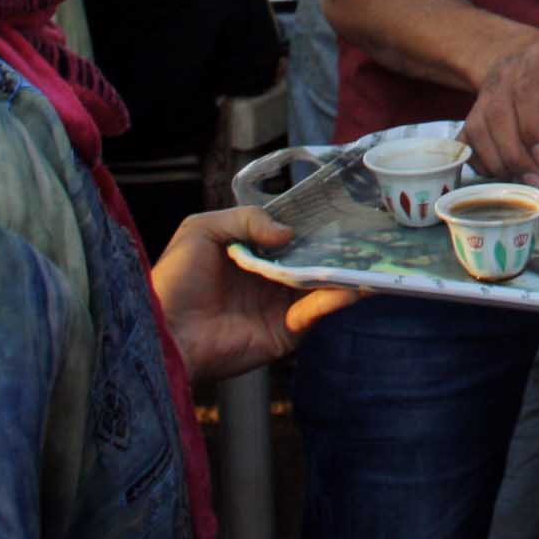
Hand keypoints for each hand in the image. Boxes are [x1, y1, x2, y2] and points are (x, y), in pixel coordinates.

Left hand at [149, 207, 359, 383]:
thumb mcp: (202, 229)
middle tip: (366, 228)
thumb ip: (246, 218)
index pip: (289, 234)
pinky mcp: (285, 332)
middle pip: (311, 258)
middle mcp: (269, 278)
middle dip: (336, 245)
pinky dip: (335, 297)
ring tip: (372, 255)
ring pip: (321, 283)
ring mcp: (279, 305)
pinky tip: (351, 284)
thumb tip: (288, 233)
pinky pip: (315, 312)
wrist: (166, 333)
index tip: (338, 206)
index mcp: (250, 253)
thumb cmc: (175, 279)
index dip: (311, 221)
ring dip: (344, 270)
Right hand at [464, 30, 538, 181]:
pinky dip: (479, 161)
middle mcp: (508, 74)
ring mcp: (487, 92)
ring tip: (522, 183)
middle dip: (516, 154)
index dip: (533, 127)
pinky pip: (467, 139)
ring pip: (479, 129)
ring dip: (498, 161)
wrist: (528, 53)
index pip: (528, 92)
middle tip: (537, 181)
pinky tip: (501, 176)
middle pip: (499, 116)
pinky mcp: (475, 110)